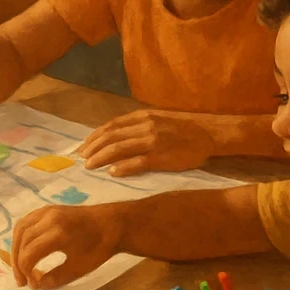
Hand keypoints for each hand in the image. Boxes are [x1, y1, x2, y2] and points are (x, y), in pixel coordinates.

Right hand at [12, 202, 126, 289]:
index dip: (26, 271)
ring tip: (20, 266)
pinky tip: (24, 249)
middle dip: (18, 262)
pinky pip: (27, 222)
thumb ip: (56, 278)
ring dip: (16, 249)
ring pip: (20, 229)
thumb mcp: (79, 268)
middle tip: (22, 280)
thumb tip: (38, 284)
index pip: (29, 254)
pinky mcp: (48, 209)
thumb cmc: (99, 248)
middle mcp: (48, 219)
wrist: (113, 223)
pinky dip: (21, 236)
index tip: (33, 285)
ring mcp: (47, 211)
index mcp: (58, 234)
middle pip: (22, 241)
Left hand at [79, 109, 218, 176]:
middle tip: (81, 159)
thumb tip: (113, 136)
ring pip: (119, 149)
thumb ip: (136, 126)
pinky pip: (137, 163)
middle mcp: (144, 127)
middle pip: (110, 137)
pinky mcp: (161, 157)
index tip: (83, 147)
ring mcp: (152, 142)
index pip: (110, 127)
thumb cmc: (182, 128)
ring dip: (101, 158)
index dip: (94, 137)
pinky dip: (123, 167)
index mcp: (141, 117)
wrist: (208, 134)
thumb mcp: (156, 119)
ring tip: (90, 166)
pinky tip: (112, 172)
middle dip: (92, 148)